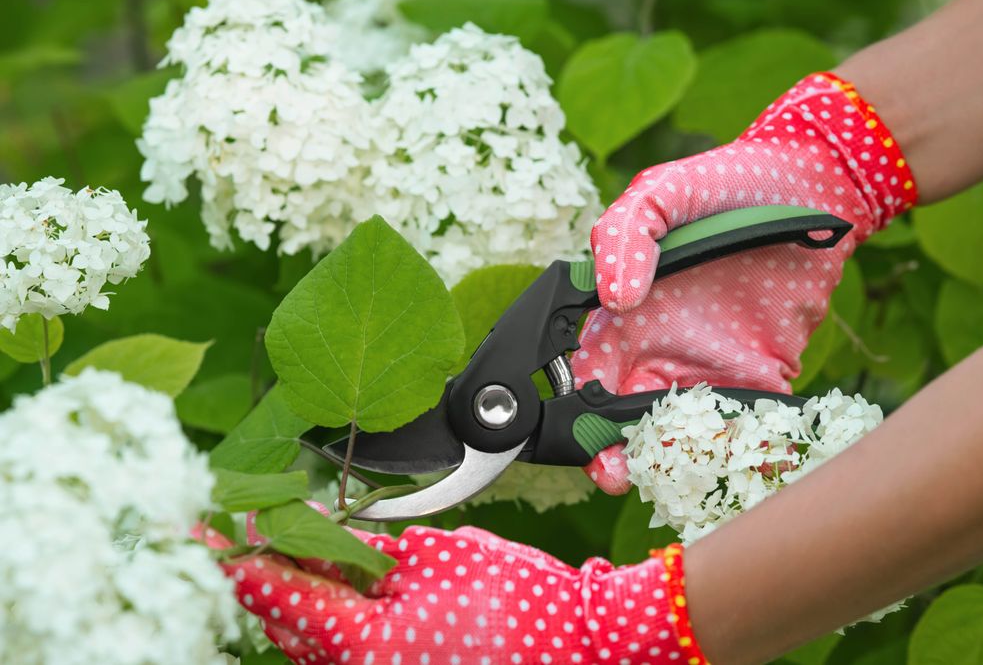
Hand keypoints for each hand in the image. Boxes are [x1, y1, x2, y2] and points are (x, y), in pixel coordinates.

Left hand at [206, 517, 704, 664]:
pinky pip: (342, 653)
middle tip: (229, 530)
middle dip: (260, 574)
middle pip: (286, 623)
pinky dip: (326, 618)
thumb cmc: (520, 602)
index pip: (284, 593)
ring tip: (272, 550)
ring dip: (291, 596)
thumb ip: (377, 553)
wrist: (580, 644)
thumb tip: (333, 543)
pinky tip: (324, 585)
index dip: (241, 556)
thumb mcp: (442, 557)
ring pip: (309, 643)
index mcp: (365, 642)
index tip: (203, 529)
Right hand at [574, 72, 917, 493]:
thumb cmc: (726, 183)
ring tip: (670, 473)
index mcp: (623, 315)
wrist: (815, 185)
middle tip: (618, 473)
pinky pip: (744, 426)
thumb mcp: (659, 193)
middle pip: (625, 419)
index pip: (586, 376)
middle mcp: (659, 350)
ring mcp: (710, 367)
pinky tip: (733, 461)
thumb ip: (622, 237)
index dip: (577, 411)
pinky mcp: (762, 378)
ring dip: (670, 460)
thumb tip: (614, 299)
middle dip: (615, 454)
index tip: (582, 436)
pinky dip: (737, 449)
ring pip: (679, 433)